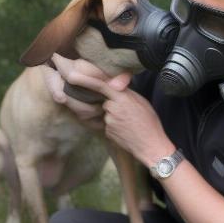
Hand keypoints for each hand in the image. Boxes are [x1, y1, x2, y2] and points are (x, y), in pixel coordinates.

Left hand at [49, 54, 173, 167]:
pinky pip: (107, 125)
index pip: (100, 85)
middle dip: (113, 105)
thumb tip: (115, 87)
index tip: (72, 76)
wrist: (151, 146)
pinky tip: (126, 132)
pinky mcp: (107, 132)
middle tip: (129, 115)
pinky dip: (115, 127)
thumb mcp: (141, 102)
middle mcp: (112, 108)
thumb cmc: (150, 123)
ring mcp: (108, 121)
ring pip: (106, 113)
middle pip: (104, 101)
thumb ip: (126, 93)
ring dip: (114, 117)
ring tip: (130, 124)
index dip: (84, 80)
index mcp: (122, 98)